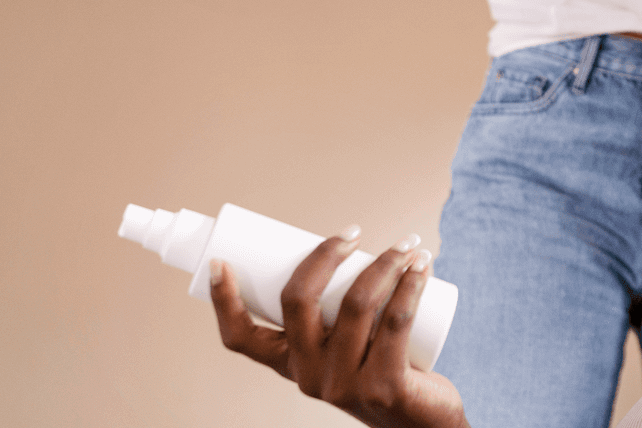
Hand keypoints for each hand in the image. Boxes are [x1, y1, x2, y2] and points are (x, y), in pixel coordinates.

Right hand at [210, 230, 466, 427]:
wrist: (420, 423)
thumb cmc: (377, 367)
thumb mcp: (339, 345)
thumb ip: (334, 308)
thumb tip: (338, 241)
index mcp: (289, 363)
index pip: (240, 338)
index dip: (224, 301)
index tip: (221, 261)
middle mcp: (309, 377)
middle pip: (298, 302)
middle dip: (324, 254)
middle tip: (353, 232)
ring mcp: (345, 385)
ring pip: (356, 304)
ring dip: (384, 262)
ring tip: (406, 244)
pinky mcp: (385, 388)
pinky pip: (395, 323)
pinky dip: (409, 286)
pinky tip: (420, 267)